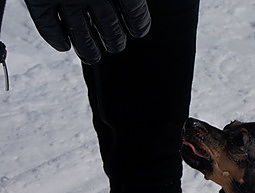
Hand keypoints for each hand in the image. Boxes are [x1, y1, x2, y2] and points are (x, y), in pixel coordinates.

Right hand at [25, 0, 150, 64]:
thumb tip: (133, 4)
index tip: (138, 32)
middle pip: (110, 27)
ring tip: (93, 57)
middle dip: (114, 40)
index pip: (134, 12)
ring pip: (81, 32)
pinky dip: (56, 37)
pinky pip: (47, 23)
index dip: (138, 24)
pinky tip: (63, 46)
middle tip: (115, 46)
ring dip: (89, 47)